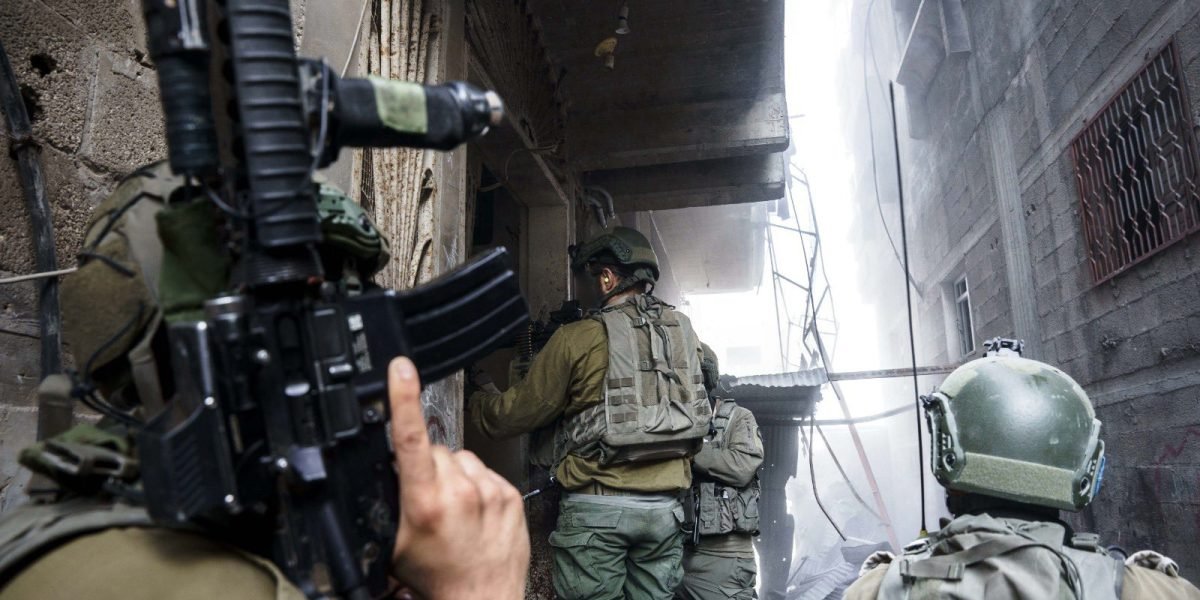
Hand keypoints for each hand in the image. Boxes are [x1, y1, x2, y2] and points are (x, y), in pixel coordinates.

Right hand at [387, 357, 529, 598]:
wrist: (483, 598)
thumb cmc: (438, 579)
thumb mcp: (396, 542)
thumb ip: (390, 500)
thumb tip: (386, 468)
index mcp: (425, 501)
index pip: (409, 438)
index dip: (402, 397)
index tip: (399, 370)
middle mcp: (460, 492)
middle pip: (433, 450)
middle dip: (425, 466)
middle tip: (427, 501)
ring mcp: (489, 491)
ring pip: (460, 459)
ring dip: (453, 474)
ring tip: (453, 509)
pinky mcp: (510, 493)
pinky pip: (485, 472)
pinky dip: (476, 485)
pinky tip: (473, 511)